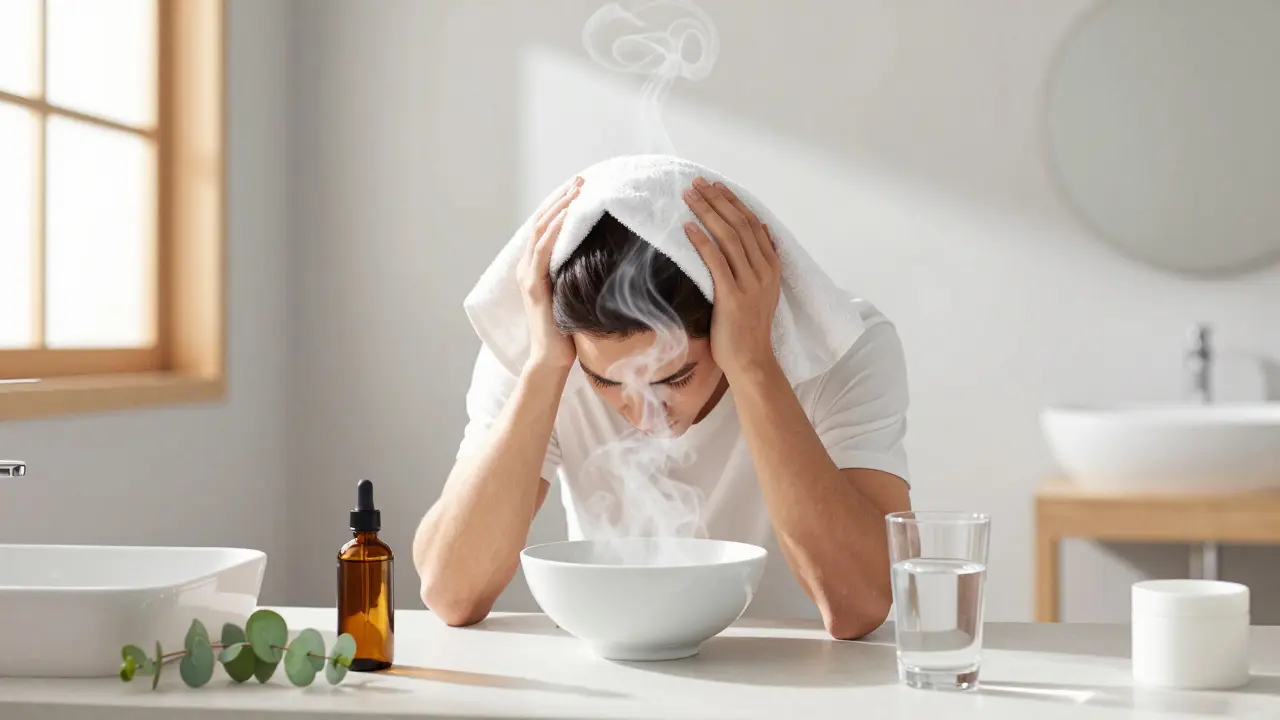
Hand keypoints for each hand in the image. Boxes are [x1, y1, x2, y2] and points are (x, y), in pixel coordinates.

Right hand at [518, 175, 582, 369]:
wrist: (550, 360)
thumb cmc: (567, 332)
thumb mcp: (575, 294)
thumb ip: (580, 274)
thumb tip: (605, 256)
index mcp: (536, 267)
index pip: (547, 227)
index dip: (562, 204)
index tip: (580, 187)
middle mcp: (527, 267)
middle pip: (542, 222)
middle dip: (562, 198)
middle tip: (582, 179)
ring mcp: (528, 276)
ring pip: (541, 231)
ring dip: (560, 208)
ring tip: (577, 189)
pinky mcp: (534, 287)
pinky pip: (542, 252)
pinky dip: (555, 231)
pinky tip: (568, 216)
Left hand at [682, 176, 781, 380]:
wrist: (751, 360)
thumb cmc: (749, 326)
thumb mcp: (763, 289)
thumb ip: (762, 259)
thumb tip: (761, 229)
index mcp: (771, 266)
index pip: (751, 223)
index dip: (732, 201)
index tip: (714, 185)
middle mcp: (763, 271)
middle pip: (739, 225)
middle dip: (716, 200)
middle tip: (696, 184)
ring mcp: (750, 283)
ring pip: (728, 237)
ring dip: (707, 213)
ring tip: (689, 197)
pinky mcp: (733, 297)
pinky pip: (716, 262)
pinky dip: (702, 242)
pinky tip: (688, 228)